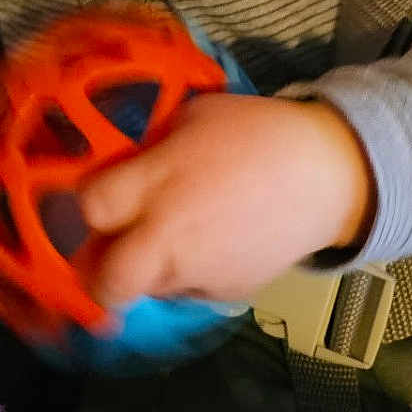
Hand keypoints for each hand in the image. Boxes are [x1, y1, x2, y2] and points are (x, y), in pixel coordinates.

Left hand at [76, 93, 373, 309]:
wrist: (325, 173)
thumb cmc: (256, 131)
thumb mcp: (194, 117)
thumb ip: (151, 150)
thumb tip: (124, 166)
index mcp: (157, 182)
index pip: (88, 209)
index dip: (86, 204)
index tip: (99, 196)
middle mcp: (168, 235)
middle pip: (105, 281)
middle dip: (96, 272)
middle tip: (108, 250)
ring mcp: (197, 272)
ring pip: (146, 289)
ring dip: (146, 270)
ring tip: (174, 237)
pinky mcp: (225, 294)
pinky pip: (188, 291)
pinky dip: (190, 274)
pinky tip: (217, 243)